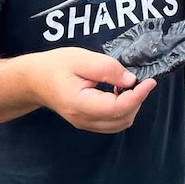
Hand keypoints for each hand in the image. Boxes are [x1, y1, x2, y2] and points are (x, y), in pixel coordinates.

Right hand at [31, 47, 156, 132]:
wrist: (34, 80)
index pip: (118, 108)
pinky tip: (120, 93)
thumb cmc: (55, 66)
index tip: (150, 81)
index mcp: (80, 104)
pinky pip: (112, 122)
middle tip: (140, 80)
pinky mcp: (87, 122)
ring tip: (129, 86)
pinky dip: (123, 110)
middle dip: (137, 100)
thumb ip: (106, 68)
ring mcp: (85, 123)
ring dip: (131, 106)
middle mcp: (83, 119)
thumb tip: (131, 79)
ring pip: (119, 124)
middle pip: (122, 119)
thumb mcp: (81, 59)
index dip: (138, 96)